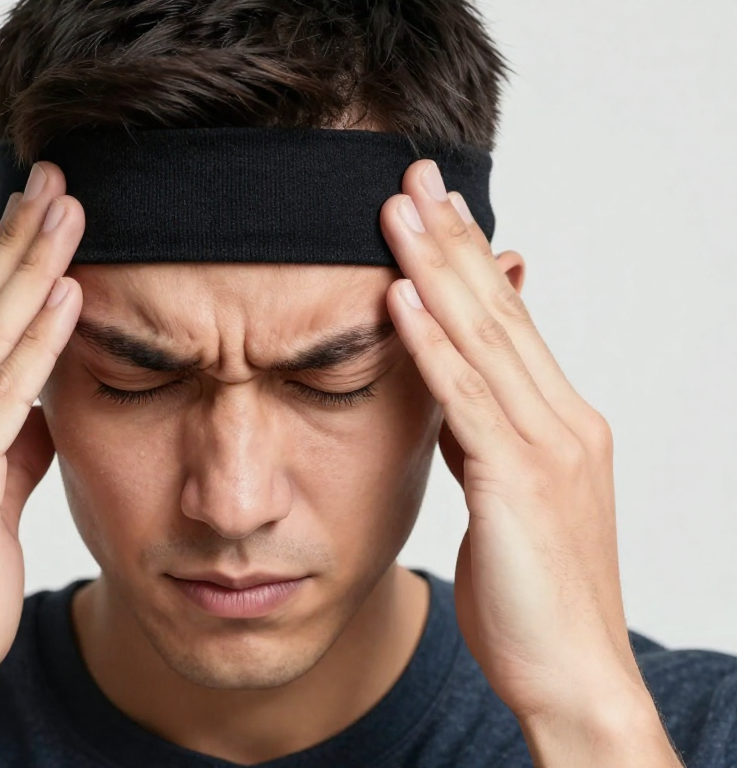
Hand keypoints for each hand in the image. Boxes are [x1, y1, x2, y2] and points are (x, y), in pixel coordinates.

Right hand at [0, 162, 83, 722]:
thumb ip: (10, 445)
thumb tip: (45, 401)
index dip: (5, 265)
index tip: (39, 215)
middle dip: (18, 241)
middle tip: (54, 180)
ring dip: (31, 268)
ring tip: (68, 209)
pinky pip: (3, 395)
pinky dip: (38, 340)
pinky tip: (67, 293)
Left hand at [381, 160, 652, 725]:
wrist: (573, 675)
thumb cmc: (534, 594)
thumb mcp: (505, 499)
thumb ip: (483, 439)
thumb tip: (450, 393)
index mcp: (560, 422)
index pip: (509, 321)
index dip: (472, 259)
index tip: (435, 208)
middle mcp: (562, 421)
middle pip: (499, 311)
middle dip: (454, 239)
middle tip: (414, 177)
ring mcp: (547, 448)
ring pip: (485, 339)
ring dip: (438, 269)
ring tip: (398, 210)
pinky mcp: (519, 483)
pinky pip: (467, 400)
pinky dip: (433, 345)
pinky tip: (401, 298)